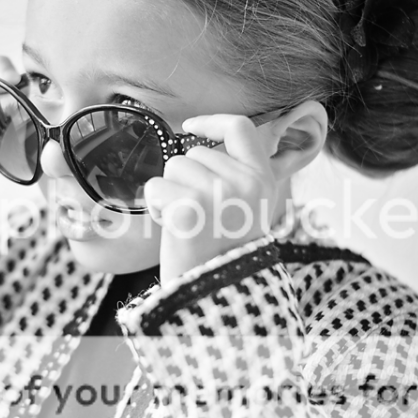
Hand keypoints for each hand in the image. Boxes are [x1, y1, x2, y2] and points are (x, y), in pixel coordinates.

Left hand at [144, 115, 276, 284]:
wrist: (217, 295)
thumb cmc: (223, 253)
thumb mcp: (246, 209)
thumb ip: (233, 175)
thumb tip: (199, 141)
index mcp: (263, 180)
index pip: (240, 128)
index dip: (212, 122)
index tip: (191, 127)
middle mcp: (244, 183)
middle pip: (194, 153)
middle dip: (184, 178)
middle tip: (196, 215)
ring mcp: (217, 193)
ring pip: (173, 167)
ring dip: (169, 193)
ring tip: (186, 223)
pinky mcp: (188, 208)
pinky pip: (155, 187)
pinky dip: (154, 206)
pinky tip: (170, 227)